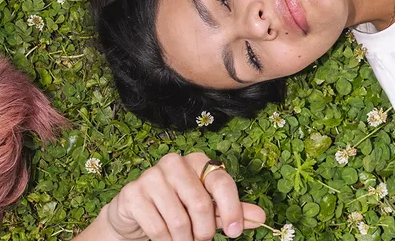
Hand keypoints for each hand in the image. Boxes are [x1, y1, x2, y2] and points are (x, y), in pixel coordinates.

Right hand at [101, 152, 265, 240]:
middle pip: (200, 204)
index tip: (235, 233)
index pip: (221, 182)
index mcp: (197, 161)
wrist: (135, 214)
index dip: (232, 209)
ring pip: (179, 220)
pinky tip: (166, 240)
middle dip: (204, 232)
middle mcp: (174, 163)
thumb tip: (261, 217)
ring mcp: (151, 176)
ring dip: (184, 240)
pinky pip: (158, 227)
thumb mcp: (208, 210)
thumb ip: (231, 211)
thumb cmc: (177, 207)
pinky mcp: (133, 193)